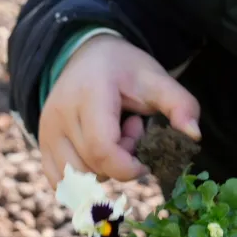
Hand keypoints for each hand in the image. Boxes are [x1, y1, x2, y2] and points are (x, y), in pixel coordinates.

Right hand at [39, 34, 200, 187]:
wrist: (89, 55)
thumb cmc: (127, 70)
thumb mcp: (159, 80)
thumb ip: (181, 105)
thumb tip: (194, 136)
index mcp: (89, 95)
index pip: (102, 150)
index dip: (130, 165)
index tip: (147, 156)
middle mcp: (59, 114)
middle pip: (93, 167)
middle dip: (121, 162)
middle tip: (131, 131)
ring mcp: (45, 130)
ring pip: (76, 178)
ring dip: (103, 169)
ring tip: (113, 136)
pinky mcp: (41, 143)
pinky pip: (60, 180)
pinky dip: (86, 175)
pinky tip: (97, 151)